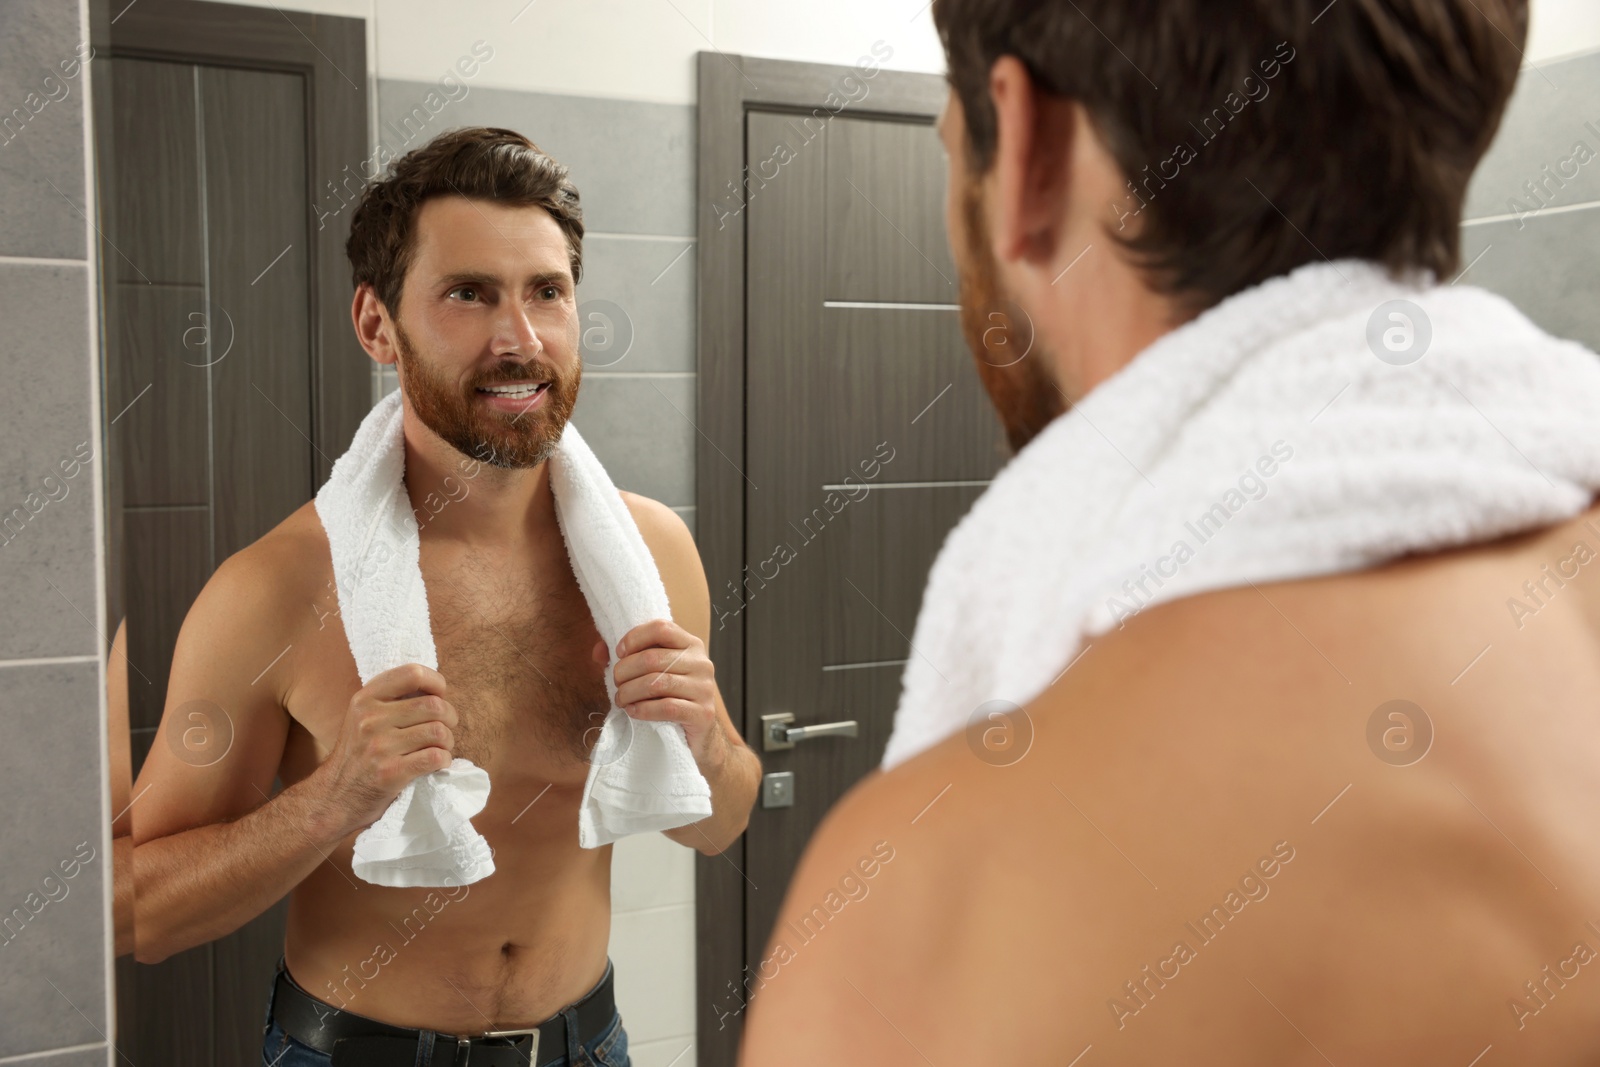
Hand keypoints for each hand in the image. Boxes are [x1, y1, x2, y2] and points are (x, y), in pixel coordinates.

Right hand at [310, 663, 457, 837]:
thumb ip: (391, 700)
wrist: (334, 797)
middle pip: (433, 705)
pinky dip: (444, 760)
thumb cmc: (358, 755)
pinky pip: (435, 757)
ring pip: (438, 731)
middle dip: (450, 717)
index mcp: (365, 699)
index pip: (413, 674)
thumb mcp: (362, 717)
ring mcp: (380, 747)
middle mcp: (370, 719)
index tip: (439, 697)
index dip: (437, 683)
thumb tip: (435, 688)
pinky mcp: (390, 773)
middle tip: (446, 728)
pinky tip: (437, 763)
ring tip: (440, 747)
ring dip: (448, 742)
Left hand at [603, 619, 726, 770]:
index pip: (661, 628)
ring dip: (630, 692)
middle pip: (653, 658)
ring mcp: (704, 688)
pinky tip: (633, 712)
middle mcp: (701, 663)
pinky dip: (644, 710)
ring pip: (657, 683)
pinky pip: (667, 707)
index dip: (634, 638)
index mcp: (690, 645)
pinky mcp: (702, 713)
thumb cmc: (670, 696)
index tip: (619, 654)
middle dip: (625, 672)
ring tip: (621, 700)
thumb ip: (626, 657)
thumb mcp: (650, 672)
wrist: (698, 733)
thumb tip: (599, 651)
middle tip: (616, 684)